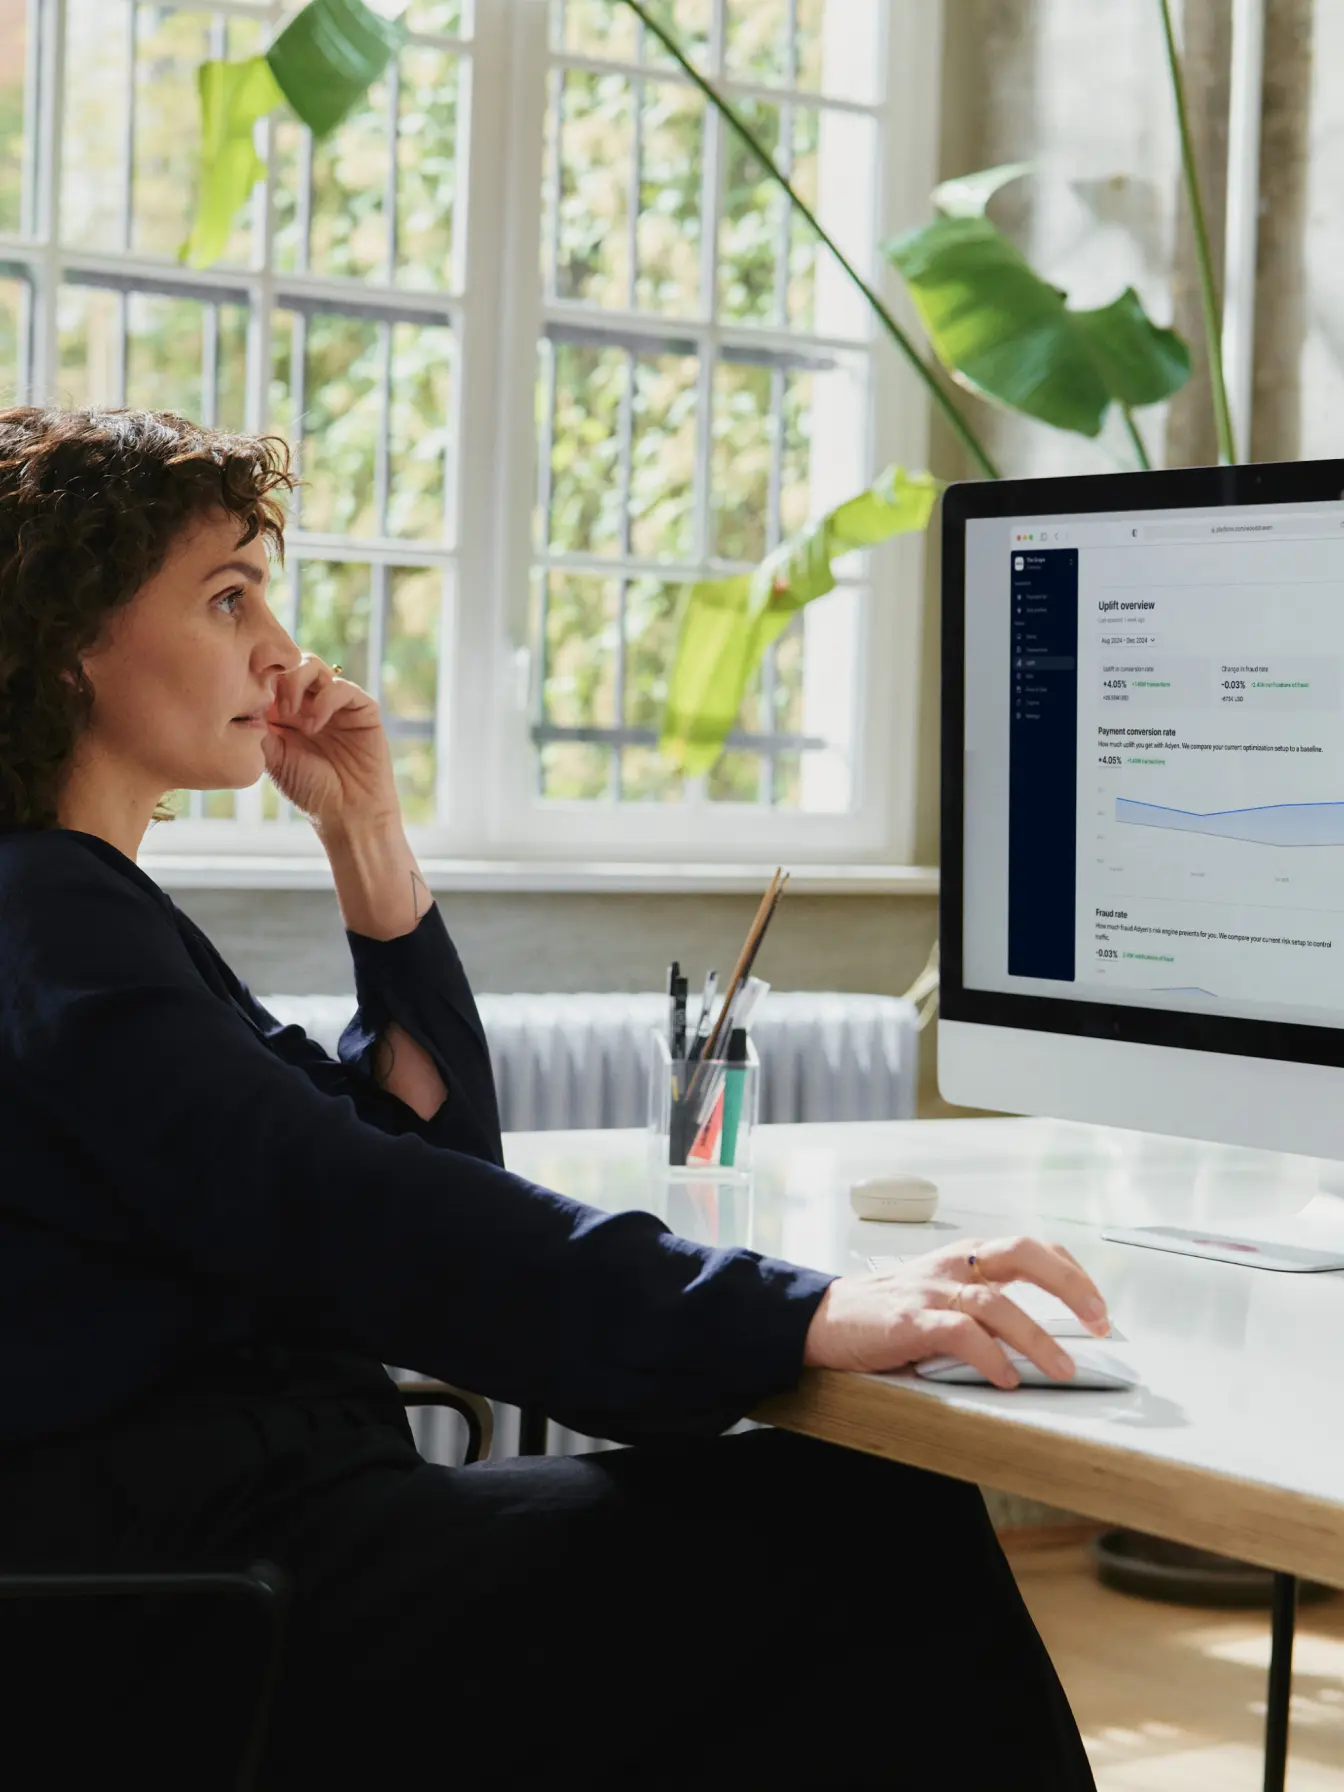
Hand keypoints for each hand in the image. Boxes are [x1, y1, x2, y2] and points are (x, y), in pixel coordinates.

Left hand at [260, 655, 400, 828]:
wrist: (347, 814)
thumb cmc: (310, 791)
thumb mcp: (272, 758)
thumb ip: (258, 727)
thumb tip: (241, 699)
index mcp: (287, 712)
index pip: (270, 677)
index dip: (257, 677)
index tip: (245, 692)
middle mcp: (311, 702)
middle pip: (290, 663)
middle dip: (277, 677)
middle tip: (273, 707)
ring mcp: (337, 704)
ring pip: (314, 666)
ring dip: (297, 684)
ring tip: (292, 714)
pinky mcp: (363, 709)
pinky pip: (342, 687)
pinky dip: (325, 699)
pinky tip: (315, 725)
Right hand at [802, 1236, 1109, 1388]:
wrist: (824, 1318)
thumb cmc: (888, 1310)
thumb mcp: (943, 1293)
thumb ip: (985, 1304)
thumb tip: (1044, 1338)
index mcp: (966, 1256)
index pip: (1032, 1248)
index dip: (1072, 1272)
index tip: (1099, 1306)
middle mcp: (954, 1266)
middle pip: (1022, 1255)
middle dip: (1068, 1285)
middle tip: (1099, 1320)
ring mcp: (931, 1292)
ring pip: (996, 1302)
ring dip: (1036, 1338)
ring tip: (1062, 1369)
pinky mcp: (909, 1322)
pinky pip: (958, 1333)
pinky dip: (987, 1356)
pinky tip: (1005, 1377)